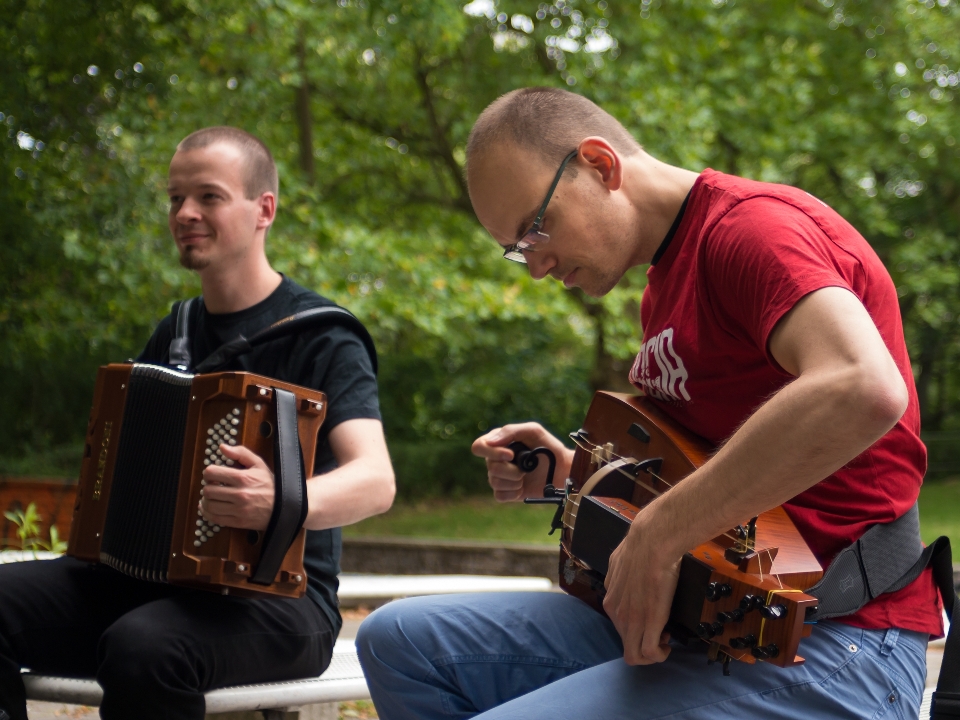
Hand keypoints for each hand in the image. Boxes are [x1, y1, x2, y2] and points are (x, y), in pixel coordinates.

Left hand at [199, 444, 274, 529]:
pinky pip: (215, 518)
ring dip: (206, 500)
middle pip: (208, 490)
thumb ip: (241, 453)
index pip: (212, 473)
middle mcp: (239, 494)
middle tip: (212, 486)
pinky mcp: (238, 522)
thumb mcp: (259, 464)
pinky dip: (207, 513)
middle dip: (207, 487)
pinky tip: (209, 508)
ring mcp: (238, 510)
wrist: (285, 507)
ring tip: (211, 497)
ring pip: (209, 505)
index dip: (209, 472)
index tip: (212, 474)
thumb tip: (222, 447)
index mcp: (243, 478)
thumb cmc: (271, 485)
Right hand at [471, 423, 572, 501]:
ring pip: (494, 482)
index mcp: (499, 442)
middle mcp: (496, 459)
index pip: (479, 446)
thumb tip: (489, 441)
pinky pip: (499, 496)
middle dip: (511, 469)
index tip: (510, 455)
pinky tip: (522, 487)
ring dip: (514, 480)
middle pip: (490, 467)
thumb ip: (511, 431)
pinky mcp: (506, 492)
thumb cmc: (549, 447)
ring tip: (526, 476)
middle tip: (526, 468)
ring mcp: (500, 477)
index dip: (491, 452)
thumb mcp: (533, 431)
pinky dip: (513, 492)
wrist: (563, 470)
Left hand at [602, 514, 680, 664]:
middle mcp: (617, 613)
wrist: (652, 543)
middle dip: (645, 646)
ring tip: (665, 640)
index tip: (650, 622)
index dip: (636, 630)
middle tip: (661, 635)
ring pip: (635, 655)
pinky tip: (667, 645)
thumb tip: (624, 577)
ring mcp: (631, 619)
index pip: (619, 628)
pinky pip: (649, 652)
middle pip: (626, 646)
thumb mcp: (619, 564)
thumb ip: (619, 577)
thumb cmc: (641, 548)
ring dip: (651, 654)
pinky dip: (658, 655)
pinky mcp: (649, 622)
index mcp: (610, 600)